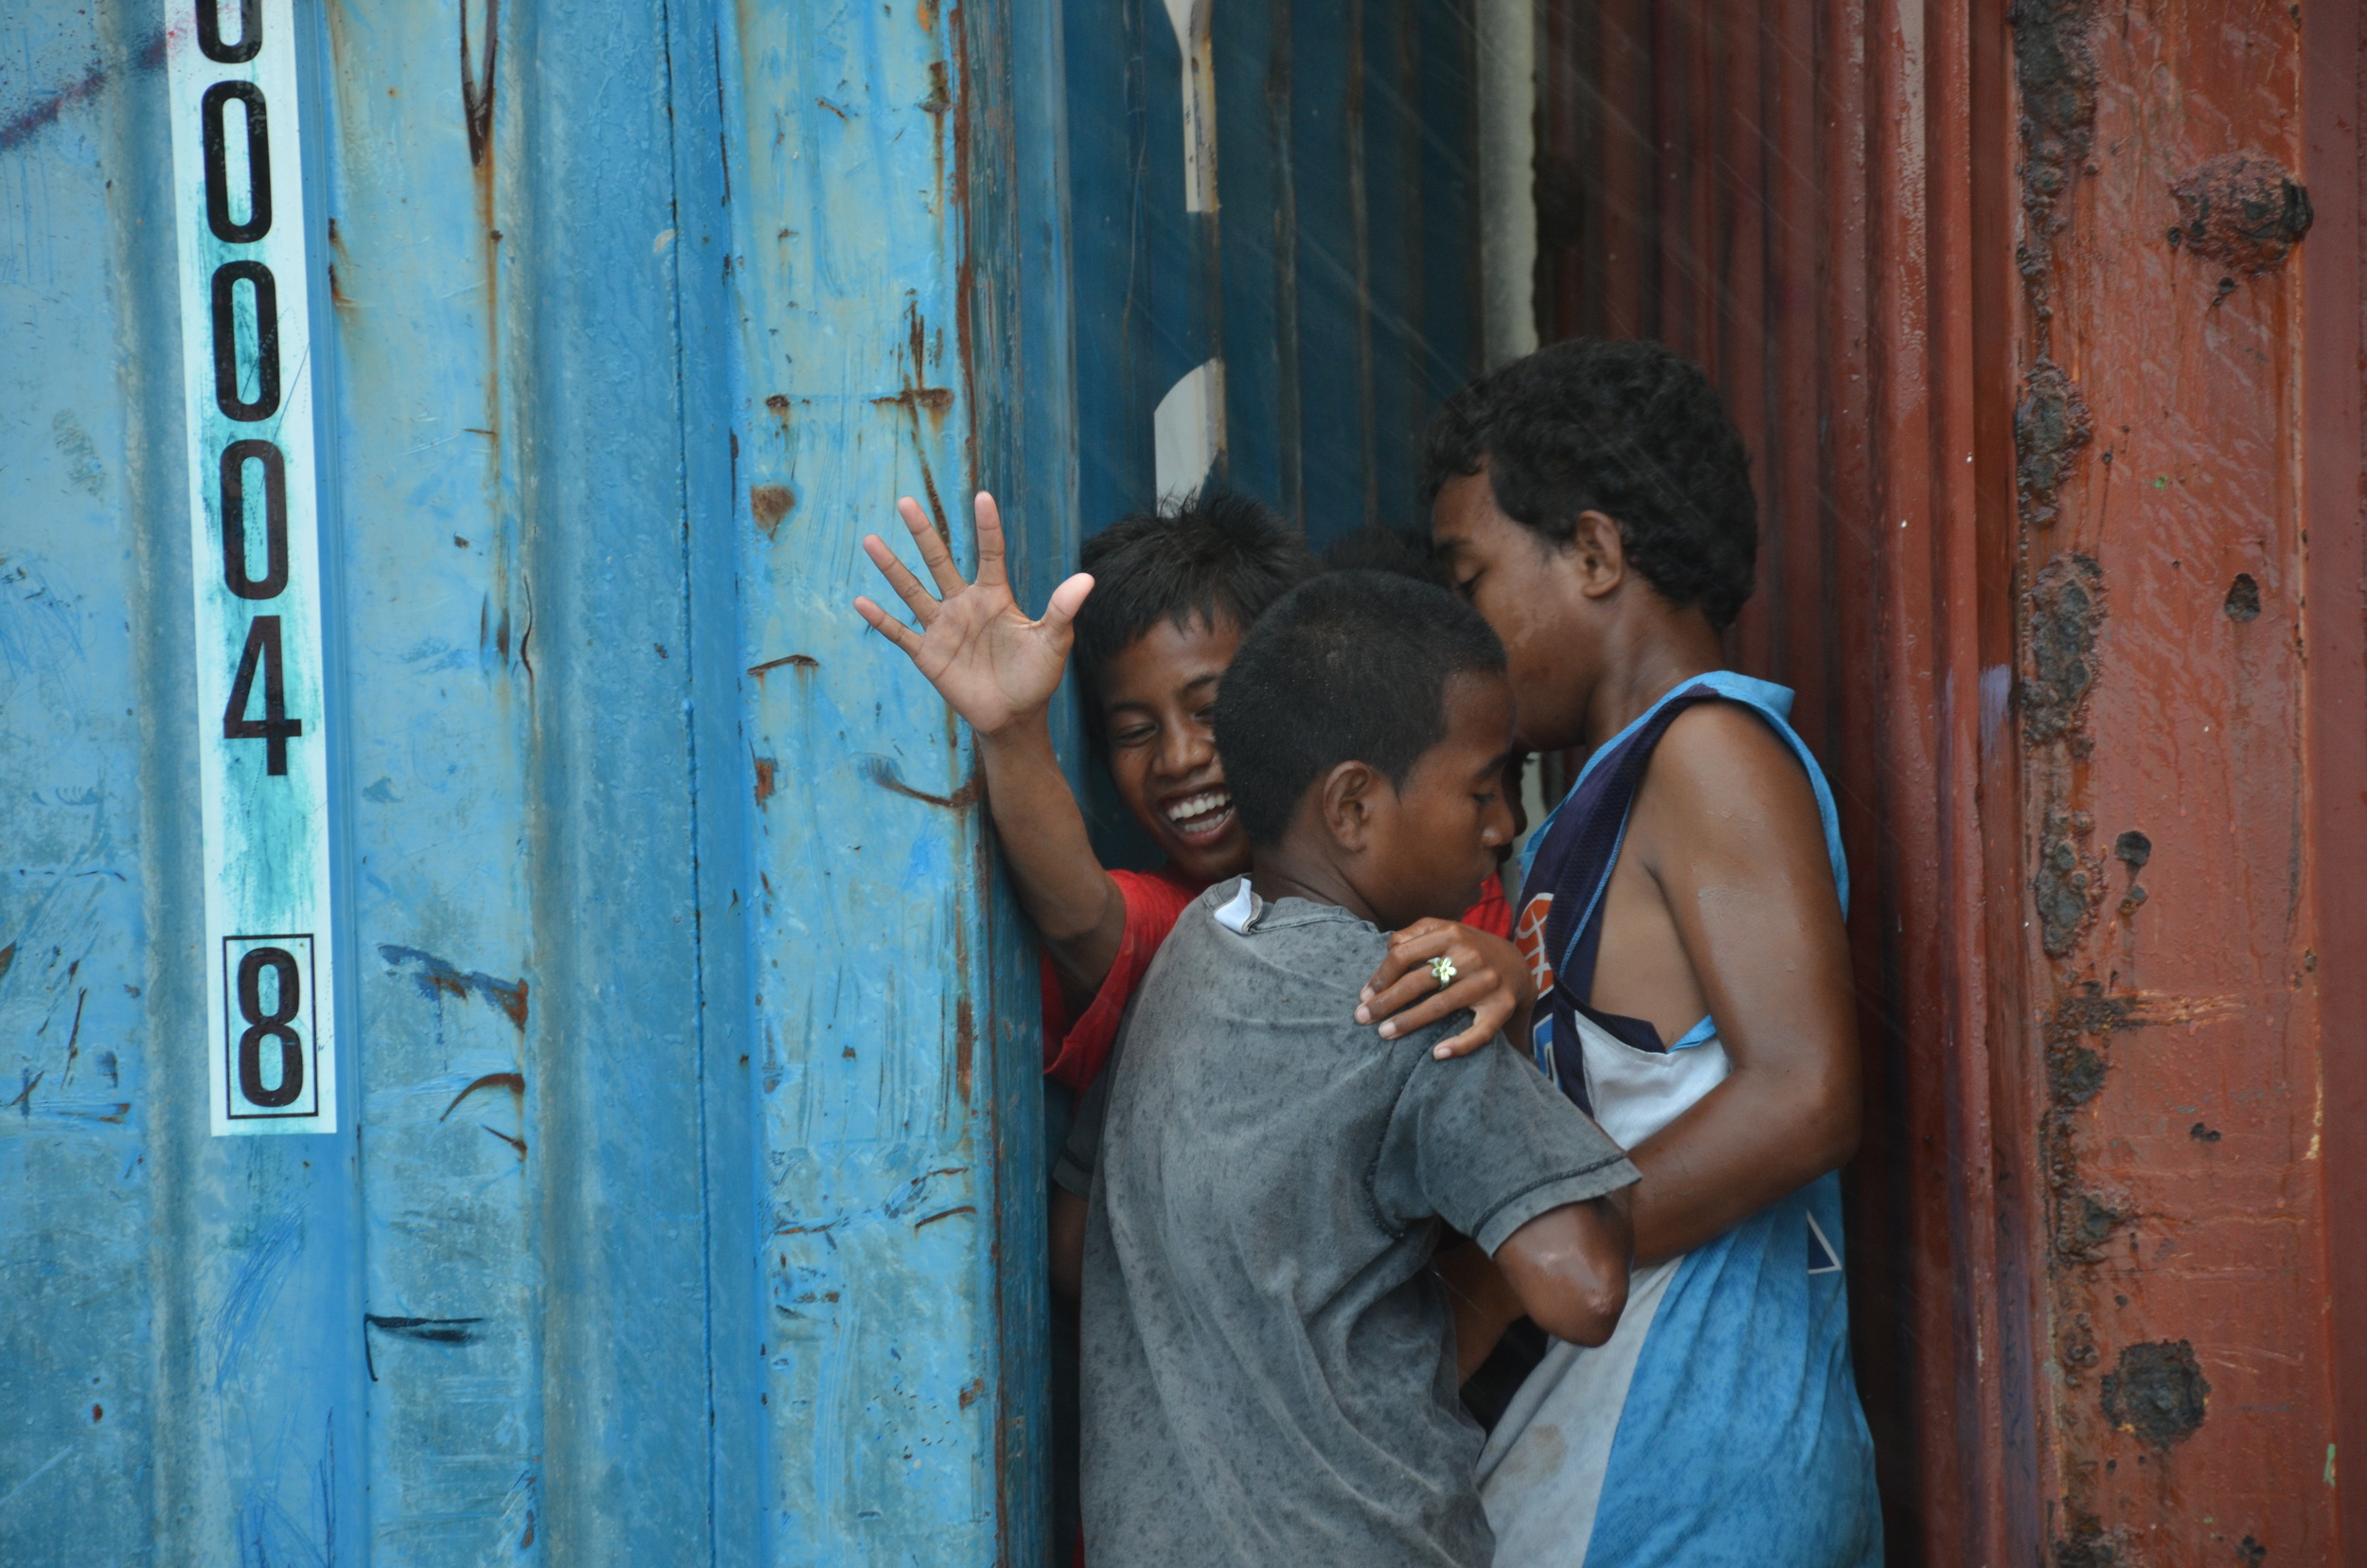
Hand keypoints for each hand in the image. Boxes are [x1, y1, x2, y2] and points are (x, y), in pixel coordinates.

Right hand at [852, 491, 1094, 735]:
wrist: (1014, 717)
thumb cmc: (1036, 677)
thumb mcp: (1053, 641)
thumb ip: (1062, 609)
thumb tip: (1087, 579)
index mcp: (994, 597)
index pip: (989, 553)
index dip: (986, 527)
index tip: (982, 497)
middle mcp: (964, 605)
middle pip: (939, 561)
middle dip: (924, 532)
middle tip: (906, 501)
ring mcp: (943, 628)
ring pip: (913, 590)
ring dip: (892, 567)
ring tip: (871, 539)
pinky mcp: (928, 654)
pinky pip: (900, 633)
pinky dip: (881, 619)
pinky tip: (860, 601)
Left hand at [1358, 920, 1533, 1058]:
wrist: (1517, 965)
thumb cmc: (1469, 948)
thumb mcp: (1445, 929)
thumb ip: (1415, 934)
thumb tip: (1388, 948)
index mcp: (1450, 934)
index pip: (1403, 955)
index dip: (1380, 977)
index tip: (1363, 995)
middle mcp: (1469, 956)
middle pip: (1418, 981)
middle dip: (1386, 1002)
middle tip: (1362, 1018)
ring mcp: (1487, 982)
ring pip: (1441, 1006)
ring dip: (1409, 1022)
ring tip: (1385, 1033)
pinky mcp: (1501, 1007)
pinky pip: (1480, 1032)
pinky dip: (1459, 1045)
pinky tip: (1437, 1054)